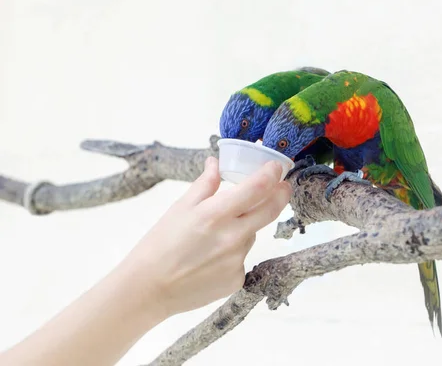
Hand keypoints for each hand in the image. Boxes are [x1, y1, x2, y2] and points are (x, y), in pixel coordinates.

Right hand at [126, 157, 291, 316]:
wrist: (149, 289)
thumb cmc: (160, 244)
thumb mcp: (180, 208)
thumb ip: (205, 184)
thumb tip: (216, 163)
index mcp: (215, 214)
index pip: (257, 189)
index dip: (272, 174)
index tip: (276, 167)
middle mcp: (232, 237)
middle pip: (271, 210)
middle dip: (280, 194)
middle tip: (282, 186)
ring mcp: (237, 260)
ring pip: (252, 234)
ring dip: (244, 228)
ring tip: (213, 237)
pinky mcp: (237, 279)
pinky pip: (243, 258)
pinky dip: (233, 252)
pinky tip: (211, 258)